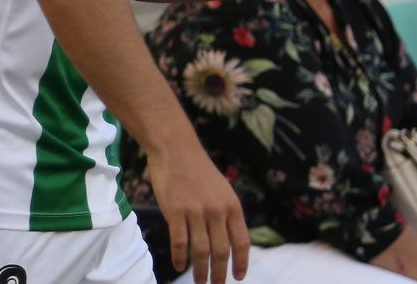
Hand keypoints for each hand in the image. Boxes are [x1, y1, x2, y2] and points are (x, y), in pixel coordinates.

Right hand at [148, 142, 249, 283]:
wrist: (174, 147)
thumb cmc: (196, 168)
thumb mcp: (221, 189)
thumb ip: (225, 213)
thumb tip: (227, 240)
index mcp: (232, 206)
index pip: (241, 242)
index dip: (241, 262)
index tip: (238, 277)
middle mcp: (216, 211)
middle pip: (221, 251)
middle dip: (219, 273)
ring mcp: (195, 211)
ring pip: (201, 250)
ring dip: (200, 270)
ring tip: (198, 282)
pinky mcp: (174, 211)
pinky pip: (179, 241)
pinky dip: (179, 257)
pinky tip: (179, 265)